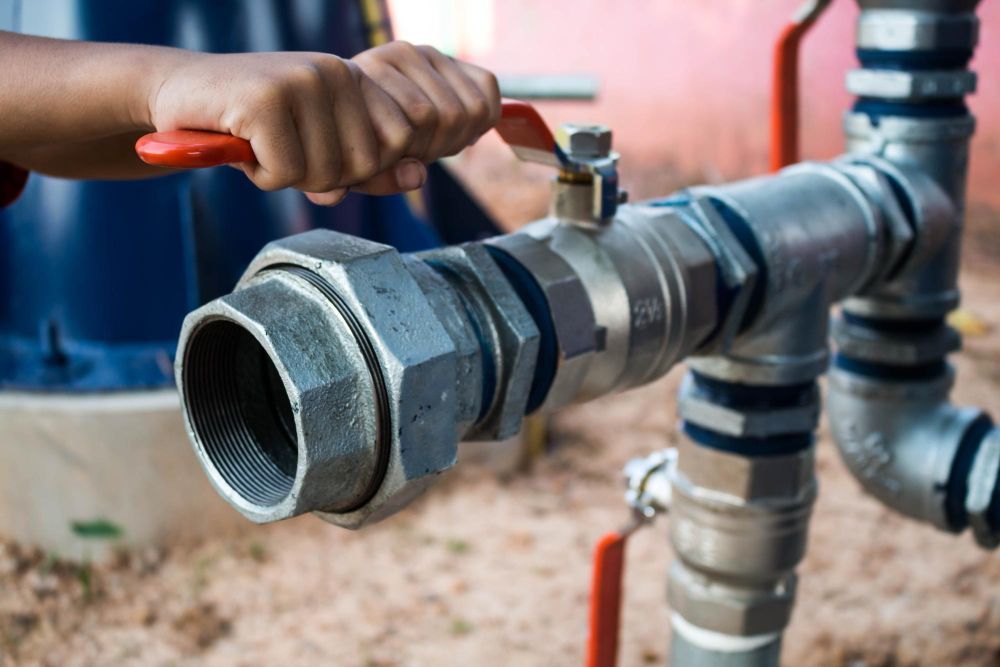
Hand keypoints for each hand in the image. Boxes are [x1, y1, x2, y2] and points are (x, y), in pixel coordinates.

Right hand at [147, 42, 500, 204]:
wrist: (179, 97)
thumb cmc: (256, 129)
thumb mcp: (322, 151)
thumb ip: (372, 169)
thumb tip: (420, 178)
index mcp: (358, 79)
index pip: (401, 144)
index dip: (361, 167)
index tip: (321, 152)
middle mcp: (337, 71)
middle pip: (364, 165)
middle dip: (322, 176)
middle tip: (285, 150)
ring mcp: (302, 80)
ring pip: (325, 173)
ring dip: (287, 176)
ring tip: (262, 145)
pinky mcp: (266, 98)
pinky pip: (286, 172)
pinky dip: (261, 175)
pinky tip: (243, 145)